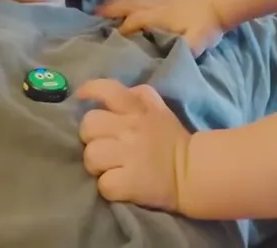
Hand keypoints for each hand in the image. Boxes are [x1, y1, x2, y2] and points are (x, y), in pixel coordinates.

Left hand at [78, 78, 191, 213]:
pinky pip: (103, 184)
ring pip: (91, 155)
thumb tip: (111, 94)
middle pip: (89, 125)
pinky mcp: (129, 182)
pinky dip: (109, 187)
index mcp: (137, 109)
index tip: (82, 96)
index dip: (90, 90)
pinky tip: (119, 184)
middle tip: (104, 146)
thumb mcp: (159, 109)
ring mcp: (128, 155)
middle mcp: (130, 128)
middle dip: (91, 138)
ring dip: (97, 165)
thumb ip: (139, 96)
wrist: (194, 172)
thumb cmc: (172, 140)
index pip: (108, 89)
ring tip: (110, 168)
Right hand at [98, 0, 225, 55]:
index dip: (120, 31)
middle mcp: (154, 5)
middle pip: (127, 5)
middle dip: (109, 10)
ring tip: (100, 8)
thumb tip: (167, 67)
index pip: (133, 22)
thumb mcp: (196, 42)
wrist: (219, 3)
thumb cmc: (206, 25)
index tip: (108, 41)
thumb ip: (183, 52)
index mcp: (158, 17)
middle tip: (91, 17)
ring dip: (115, 1)